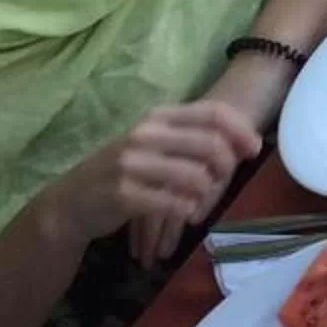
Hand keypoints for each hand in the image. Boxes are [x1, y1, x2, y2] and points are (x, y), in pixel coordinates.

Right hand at [44, 102, 261, 267]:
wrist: (73, 201)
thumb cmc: (124, 172)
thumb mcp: (155, 144)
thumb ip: (194, 139)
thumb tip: (246, 142)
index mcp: (158, 117)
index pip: (213, 112)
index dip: (241, 130)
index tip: (254, 150)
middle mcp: (146, 133)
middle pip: (211, 144)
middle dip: (227, 167)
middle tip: (223, 184)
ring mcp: (132, 163)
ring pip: (195, 176)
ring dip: (207, 194)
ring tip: (199, 203)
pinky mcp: (124, 193)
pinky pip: (173, 203)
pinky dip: (187, 210)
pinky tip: (185, 214)